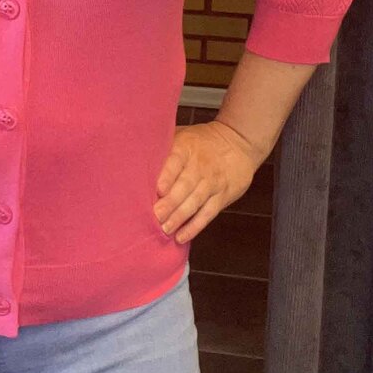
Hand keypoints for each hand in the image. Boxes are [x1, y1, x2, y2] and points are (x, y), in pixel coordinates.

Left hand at [153, 120, 259, 244]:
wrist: (238, 143)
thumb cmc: (200, 142)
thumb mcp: (183, 135)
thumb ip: (163, 147)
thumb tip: (133, 157)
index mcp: (187, 147)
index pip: (177, 161)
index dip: (168, 175)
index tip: (157, 189)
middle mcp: (200, 166)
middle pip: (185, 185)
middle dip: (170, 202)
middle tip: (155, 216)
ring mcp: (213, 182)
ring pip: (195, 201)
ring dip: (179, 217)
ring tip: (164, 229)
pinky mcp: (222, 197)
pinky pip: (207, 213)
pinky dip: (195, 226)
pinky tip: (181, 237)